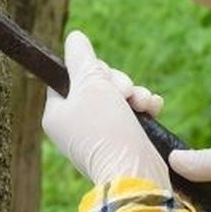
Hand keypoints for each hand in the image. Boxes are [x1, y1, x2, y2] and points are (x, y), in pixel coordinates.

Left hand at [42, 31, 169, 186]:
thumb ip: (81, 59)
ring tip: (142, 103)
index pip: (69, 77)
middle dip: (118, 83)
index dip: (90, 70)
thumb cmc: (106, 129)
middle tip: (124, 93)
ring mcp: (98, 133)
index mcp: (57, 113)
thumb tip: (74, 38)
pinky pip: (131, 112)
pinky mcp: (121, 140)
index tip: (101, 76)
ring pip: (117, 96)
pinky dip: (143, 107)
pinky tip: (153, 108)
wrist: (135, 173)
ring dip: (134, 93)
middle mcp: (75, 124)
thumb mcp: (91, 85)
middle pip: (96, 84)